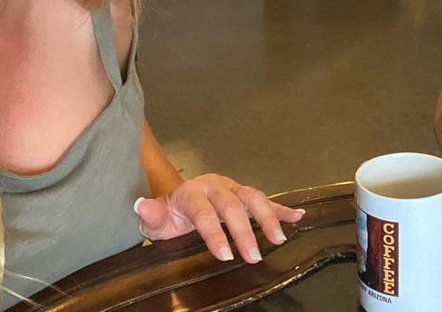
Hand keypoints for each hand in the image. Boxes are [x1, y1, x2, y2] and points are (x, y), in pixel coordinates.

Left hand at [133, 173, 305, 263]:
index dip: (216, 234)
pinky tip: (298, 216)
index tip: (226, 255)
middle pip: (233, 206)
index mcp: (193, 193)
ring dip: (269, 217)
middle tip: (253, 255)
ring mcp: (233, 189)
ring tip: (279, 238)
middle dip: (245, 231)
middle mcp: (216, 187)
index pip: (205, 214)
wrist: (177, 201)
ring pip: (254, 198)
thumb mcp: (155, 220)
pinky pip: (266, 199)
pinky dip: (282, 208)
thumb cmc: (169, 216)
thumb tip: (143, 207)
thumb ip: (151, 215)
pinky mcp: (245, 195)